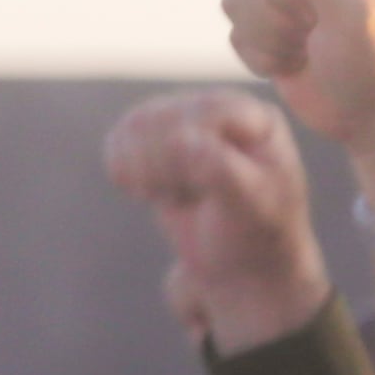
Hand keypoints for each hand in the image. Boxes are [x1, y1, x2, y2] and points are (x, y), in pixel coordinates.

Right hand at [102, 88, 334, 346]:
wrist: (240, 265)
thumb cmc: (255, 235)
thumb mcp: (250, 207)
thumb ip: (221, 170)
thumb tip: (181, 141)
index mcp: (257, 118)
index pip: (201, 115)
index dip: (184, 153)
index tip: (198, 189)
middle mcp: (221, 110)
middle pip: (160, 118)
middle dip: (162, 167)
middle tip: (188, 198)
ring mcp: (186, 120)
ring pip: (135, 126)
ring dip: (144, 171)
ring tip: (175, 195)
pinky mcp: (155, 140)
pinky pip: (117, 140)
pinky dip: (124, 172)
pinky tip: (152, 192)